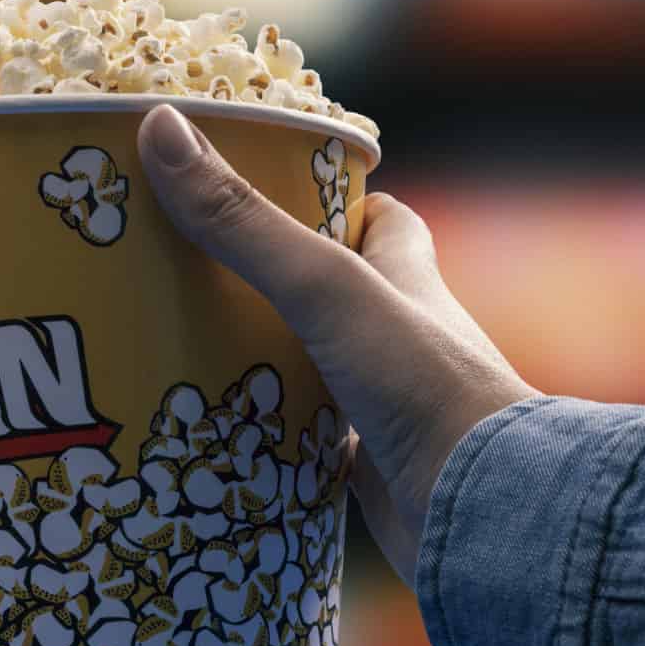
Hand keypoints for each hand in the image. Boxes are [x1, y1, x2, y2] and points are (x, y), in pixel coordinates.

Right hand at [135, 104, 536, 583]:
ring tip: (176, 339)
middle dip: (271, 280)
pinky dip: (259, 429)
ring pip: (309, 364)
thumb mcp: (325, 287)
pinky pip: (299, 435)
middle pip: (333, 291)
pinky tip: (206, 426)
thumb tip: (161, 128)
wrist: (484, 517)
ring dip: (256, 356)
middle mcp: (400, 335)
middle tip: (193, 265)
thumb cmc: (425, 386)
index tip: (273, 188)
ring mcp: (383, 401)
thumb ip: (244, 220)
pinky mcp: (364, 463)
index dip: (337, 200)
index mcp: (408, 279)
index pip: (384, 219)